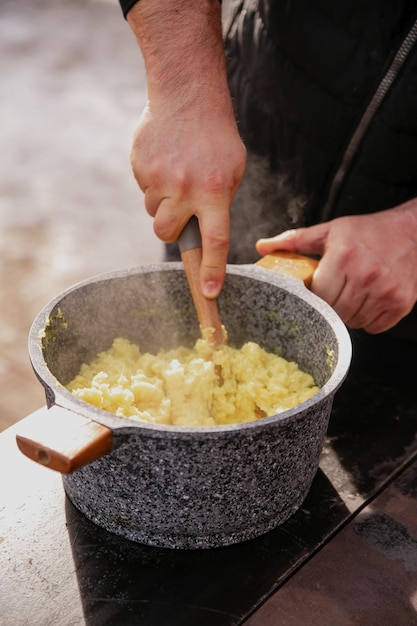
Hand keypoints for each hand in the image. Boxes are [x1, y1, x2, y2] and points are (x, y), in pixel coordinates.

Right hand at [127, 0, 245, 298]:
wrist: (187, 94)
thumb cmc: (216, 137)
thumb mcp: (232, 170)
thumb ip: (218, 204)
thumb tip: (203, 235)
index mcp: (215, 191)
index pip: (215, 240)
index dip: (212, 270)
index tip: (209, 295)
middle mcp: (186, 188)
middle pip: (167, 233)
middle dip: (172, 227)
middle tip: (182, 206)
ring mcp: (160, 177)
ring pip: (154, 213)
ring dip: (164, 203)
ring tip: (176, 173)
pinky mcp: (140, 167)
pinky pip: (144, 190)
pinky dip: (154, 182)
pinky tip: (165, 159)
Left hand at [256, 200, 416, 332]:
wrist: (413, 232)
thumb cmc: (369, 231)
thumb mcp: (330, 231)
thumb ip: (295, 240)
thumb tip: (262, 246)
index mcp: (343, 258)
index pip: (317, 296)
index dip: (313, 297)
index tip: (314, 291)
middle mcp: (365, 277)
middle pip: (333, 312)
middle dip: (329, 306)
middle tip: (334, 292)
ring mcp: (384, 293)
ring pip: (352, 322)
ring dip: (347, 314)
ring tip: (351, 294)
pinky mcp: (399, 305)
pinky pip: (373, 328)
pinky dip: (367, 320)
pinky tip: (367, 301)